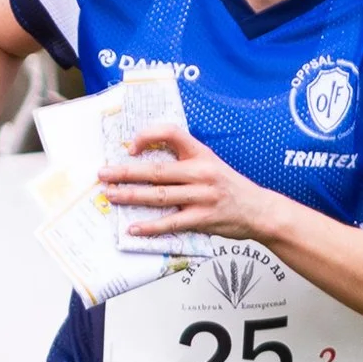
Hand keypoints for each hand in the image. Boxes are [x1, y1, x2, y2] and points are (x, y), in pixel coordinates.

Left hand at [101, 121, 282, 247]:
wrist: (259, 211)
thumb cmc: (230, 187)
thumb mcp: (211, 163)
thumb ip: (184, 160)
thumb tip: (146, 161)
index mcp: (201, 154)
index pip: (172, 133)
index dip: (149, 136)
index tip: (131, 146)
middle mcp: (201, 172)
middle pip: (157, 170)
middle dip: (125, 172)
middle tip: (103, 174)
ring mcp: (202, 196)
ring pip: (159, 195)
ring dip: (131, 196)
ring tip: (112, 195)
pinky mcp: (203, 219)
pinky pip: (171, 223)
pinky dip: (151, 227)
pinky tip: (134, 228)